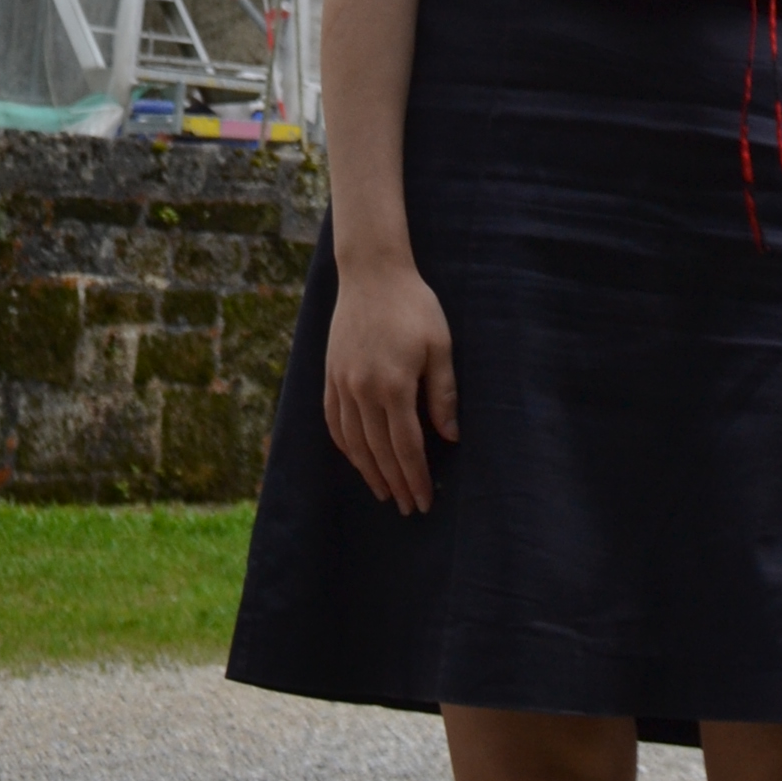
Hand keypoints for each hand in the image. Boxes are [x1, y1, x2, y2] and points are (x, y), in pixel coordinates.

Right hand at [323, 256, 459, 513]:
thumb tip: (451, 436)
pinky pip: (334, 421)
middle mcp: (363, 390)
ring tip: (384, 492)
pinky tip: (357, 458)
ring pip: (354, 442)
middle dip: (395, 483)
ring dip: (369, 472)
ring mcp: (342, 384)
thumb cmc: (414, 306)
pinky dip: (345, 446)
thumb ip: (443, 394)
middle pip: (379, 451)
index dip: (416, 477)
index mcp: (394, 386)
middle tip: (407, 507)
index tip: (424, 500)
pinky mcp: (330, 375)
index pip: (406, 447)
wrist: (372, 273)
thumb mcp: (440, 346)